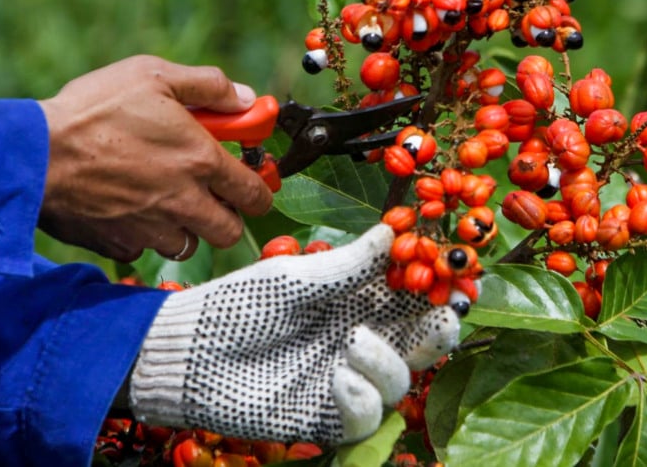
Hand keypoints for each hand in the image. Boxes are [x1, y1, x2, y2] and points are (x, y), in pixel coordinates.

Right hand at [37, 55, 272, 261]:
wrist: (32, 153)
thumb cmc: (93, 109)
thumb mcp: (153, 75)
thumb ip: (208, 86)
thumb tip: (245, 99)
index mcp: (200, 161)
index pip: (255, 193)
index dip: (260, 189)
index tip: (252, 183)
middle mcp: (183, 202)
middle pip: (229, 231)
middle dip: (227, 216)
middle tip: (210, 196)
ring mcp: (151, 229)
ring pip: (188, 245)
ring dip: (185, 228)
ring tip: (164, 201)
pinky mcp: (118, 244)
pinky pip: (143, 250)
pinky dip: (142, 237)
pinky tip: (127, 211)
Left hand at [128, 224, 470, 444]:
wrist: (191, 353)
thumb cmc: (240, 305)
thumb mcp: (296, 277)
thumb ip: (349, 264)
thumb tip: (395, 230)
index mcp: (356, 301)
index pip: (411, 296)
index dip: (437, 288)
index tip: (454, 275)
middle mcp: (359, 339)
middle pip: (420, 342)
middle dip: (438, 330)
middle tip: (443, 315)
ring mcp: (346, 380)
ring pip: (401, 380)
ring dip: (389, 361)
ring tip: (355, 341)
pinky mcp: (327, 416)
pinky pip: (367, 415)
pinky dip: (363, 396)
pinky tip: (339, 376)